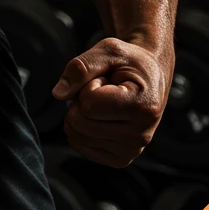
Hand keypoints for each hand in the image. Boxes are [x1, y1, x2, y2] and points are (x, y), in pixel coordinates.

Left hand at [51, 36, 173, 167]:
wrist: (150, 76)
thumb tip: (58, 94)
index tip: (108, 79)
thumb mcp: (108, 50)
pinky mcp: (121, 159)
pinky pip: (82, 147)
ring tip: (106, 102)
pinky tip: (103, 117)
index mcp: (142, 107)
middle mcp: (141, 135)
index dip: (89, 85)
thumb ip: (80, 68)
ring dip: (83, 114)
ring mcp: (132, 150)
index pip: (88, 104)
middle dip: (82, 100)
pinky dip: (83, 129)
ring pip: (78, 136)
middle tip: (104, 90)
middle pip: (80, 123)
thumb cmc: (128, 61)